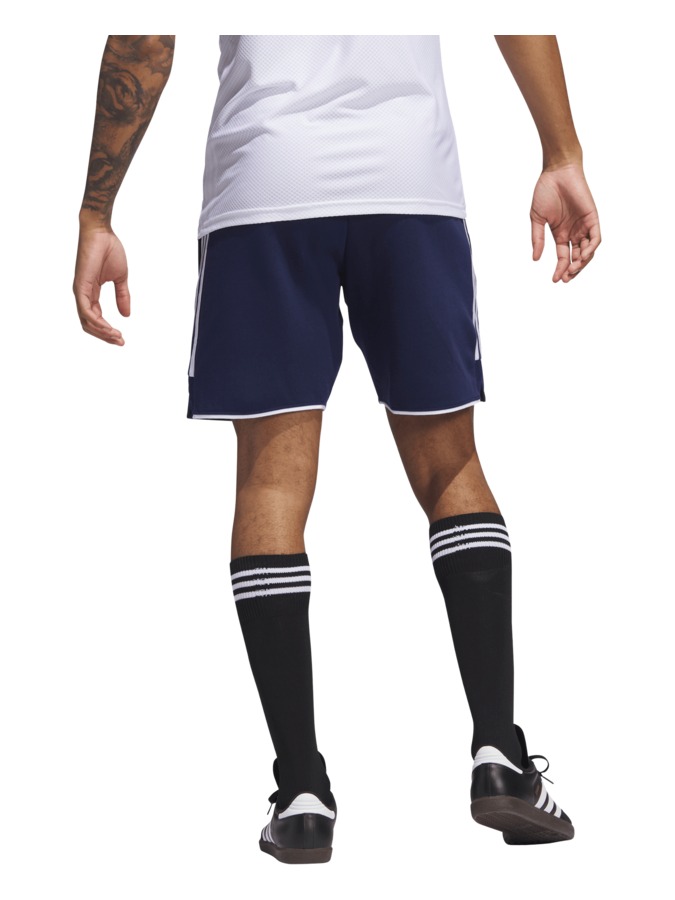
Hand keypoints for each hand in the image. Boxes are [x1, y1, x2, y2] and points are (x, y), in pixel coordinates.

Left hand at [72, 226, 129, 344]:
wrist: (101, 232)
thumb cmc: (109, 249)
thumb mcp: (120, 278)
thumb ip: (122, 296)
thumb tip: (126, 315)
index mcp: (91, 292)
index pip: (96, 319)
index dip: (108, 331)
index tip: (122, 338)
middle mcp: (83, 294)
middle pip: (89, 324)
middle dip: (105, 336)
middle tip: (120, 342)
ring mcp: (80, 291)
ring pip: (86, 321)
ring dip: (102, 332)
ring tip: (116, 337)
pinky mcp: (80, 286)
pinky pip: (86, 311)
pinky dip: (97, 322)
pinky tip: (108, 327)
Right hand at [530, 163, 600, 282]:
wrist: (557, 172)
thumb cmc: (545, 191)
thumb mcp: (537, 219)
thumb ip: (537, 238)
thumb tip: (536, 259)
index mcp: (560, 234)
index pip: (563, 257)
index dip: (560, 269)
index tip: (555, 280)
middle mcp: (574, 232)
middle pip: (577, 258)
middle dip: (573, 270)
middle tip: (566, 278)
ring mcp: (584, 226)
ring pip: (588, 251)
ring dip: (582, 263)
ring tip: (573, 269)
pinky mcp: (592, 218)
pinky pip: (596, 238)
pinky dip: (591, 249)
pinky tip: (583, 256)